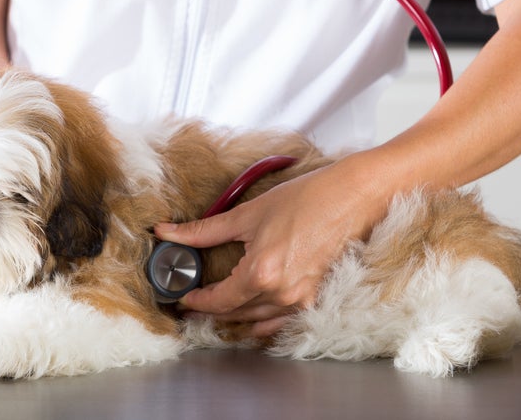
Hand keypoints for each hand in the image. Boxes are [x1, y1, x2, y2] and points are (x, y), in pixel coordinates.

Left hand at [153, 158, 385, 337]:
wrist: (352, 197)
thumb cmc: (306, 199)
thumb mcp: (247, 214)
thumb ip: (203, 231)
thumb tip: (168, 233)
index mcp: (261, 274)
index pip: (218, 301)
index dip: (195, 302)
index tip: (181, 297)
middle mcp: (282, 294)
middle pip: (235, 315)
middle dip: (210, 311)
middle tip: (191, 304)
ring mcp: (302, 300)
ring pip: (257, 321)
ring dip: (234, 317)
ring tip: (215, 308)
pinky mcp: (316, 299)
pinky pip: (281, 322)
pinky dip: (262, 321)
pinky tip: (251, 314)